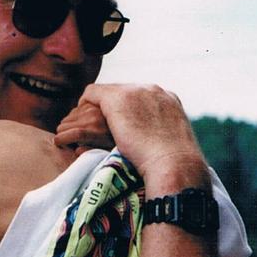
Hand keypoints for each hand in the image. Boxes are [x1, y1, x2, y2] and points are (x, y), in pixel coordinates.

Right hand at [55, 102, 113, 156]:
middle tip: (69, 140)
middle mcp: (91, 117)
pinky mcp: (93, 102)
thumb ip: (90, 151)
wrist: (128, 125)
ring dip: (69, 125)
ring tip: (78, 131)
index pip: (68, 134)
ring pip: (67, 117)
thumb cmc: (118, 141)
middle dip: (63, 133)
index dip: (60, 140)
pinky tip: (84, 122)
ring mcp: (92, 108)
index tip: (58, 143)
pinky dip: (76, 117)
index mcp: (94, 131)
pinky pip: (75, 109)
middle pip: (63, 125)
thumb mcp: (106, 151)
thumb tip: (77, 150)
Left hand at [76, 84, 205, 180]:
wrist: (173, 164)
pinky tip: (79, 116)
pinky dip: (85, 103)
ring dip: (99, 106)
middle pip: (125, 92)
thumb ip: (163, 136)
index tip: (121, 125)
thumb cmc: (176, 166)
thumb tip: (156, 143)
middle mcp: (154, 90)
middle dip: (114, 106)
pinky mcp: (118, 99)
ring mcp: (136, 92)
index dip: (130, 111)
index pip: (143, 98)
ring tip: (86, 121)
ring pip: (109, 92)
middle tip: (101, 123)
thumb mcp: (174, 145)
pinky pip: (93, 93)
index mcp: (170, 101)